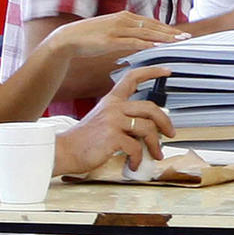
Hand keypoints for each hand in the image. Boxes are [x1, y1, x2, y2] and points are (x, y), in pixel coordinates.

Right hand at [46, 12, 184, 86]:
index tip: (181, 33)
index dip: (167, 28)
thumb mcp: (112, 30)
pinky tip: (156, 47)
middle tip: (187, 37)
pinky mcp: (110, 40)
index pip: (151, 22)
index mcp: (124, 17)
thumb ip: (126, 32)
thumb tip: (141, 38)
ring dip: (164, 37)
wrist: (68, 38)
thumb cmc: (90, 36)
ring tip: (178, 41)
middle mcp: (123, 20)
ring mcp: (117, 30)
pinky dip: (145, 44)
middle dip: (171, 32)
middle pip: (153, 26)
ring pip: (146, 33)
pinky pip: (132, 42)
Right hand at [52, 77, 173, 176]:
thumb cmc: (83, 140)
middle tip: (170, 133)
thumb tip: (149, 128)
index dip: (151, 72)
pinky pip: (136, 147)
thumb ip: (122, 119)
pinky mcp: (112, 137)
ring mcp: (113, 121)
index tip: (167, 70)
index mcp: (111, 101)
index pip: (132, 78)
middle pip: (151, 107)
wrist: (63, 152)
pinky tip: (134, 164)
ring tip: (155, 154)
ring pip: (147, 128)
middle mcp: (113, 107)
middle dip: (165, 122)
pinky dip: (138, 158)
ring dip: (154, 145)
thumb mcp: (102, 121)